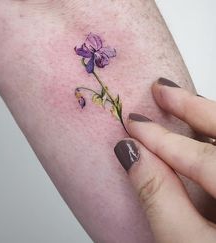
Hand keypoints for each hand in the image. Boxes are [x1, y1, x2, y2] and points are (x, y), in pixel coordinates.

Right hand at [114, 78, 215, 242]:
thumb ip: (157, 198)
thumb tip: (130, 154)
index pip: (200, 158)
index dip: (159, 139)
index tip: (132, 124)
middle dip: (191, 107)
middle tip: (161, 89)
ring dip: (205, 117)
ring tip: (179, 100)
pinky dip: (211, 137)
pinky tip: (197, 131)